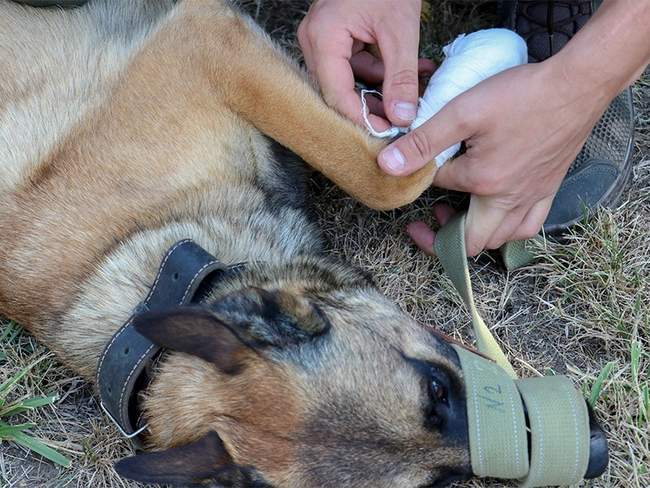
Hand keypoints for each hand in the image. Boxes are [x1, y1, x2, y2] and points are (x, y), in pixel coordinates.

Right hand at [298, 0, 433, 130]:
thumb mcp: (400, 31)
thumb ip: (401, 78)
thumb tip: (403, 117)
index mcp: (322, 38)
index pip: (336, 94)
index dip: (361, 118)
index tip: (386, 132)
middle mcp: (313, 40)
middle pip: (338, 90)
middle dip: (372, 104)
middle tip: (400, 118)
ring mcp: (321, 38)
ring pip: (347, 80)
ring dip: (380, 88)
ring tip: (413, 91)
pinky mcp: (333, 37)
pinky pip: (352, 65)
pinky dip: (378, 71)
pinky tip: (407, 73)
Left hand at [378, 60, 612, 256]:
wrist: (577, 84)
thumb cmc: (522, 94)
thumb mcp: (463, 112)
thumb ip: (423, 141)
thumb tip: (387, 166)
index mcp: (484, 182)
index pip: (439, 189)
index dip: (422, 178)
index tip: (414, 162)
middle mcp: (509, 200)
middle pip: (472, 240)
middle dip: (442, 237)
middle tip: (425, 221)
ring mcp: (533, 198)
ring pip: (501, 239)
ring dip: (475, 236)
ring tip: (456, 215)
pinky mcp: (549, 189)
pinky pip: (528, 227)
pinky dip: (510, 230)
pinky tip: (500, 214)